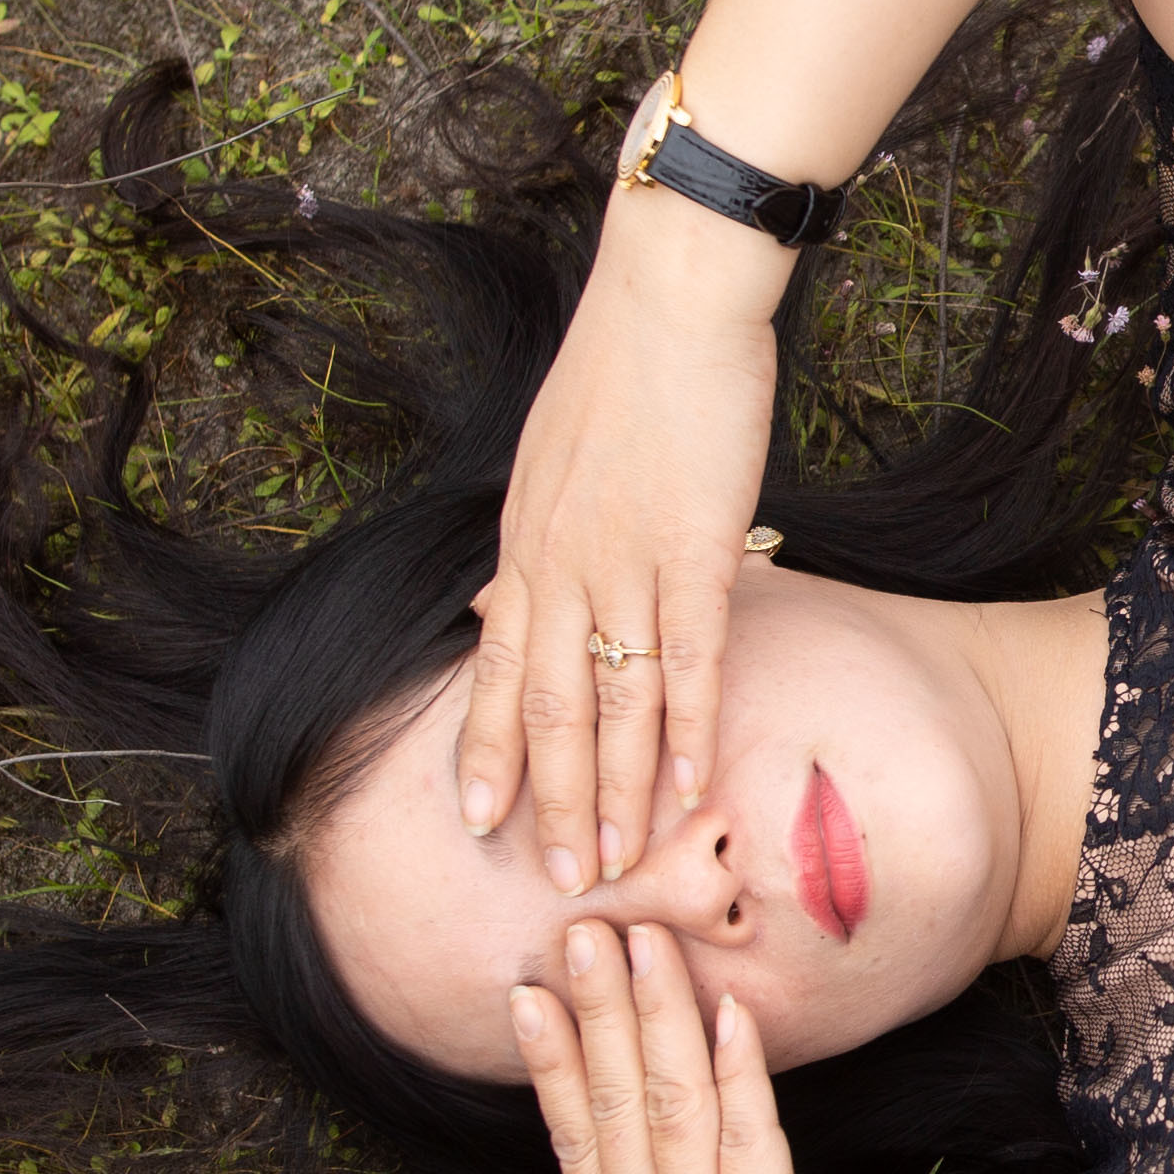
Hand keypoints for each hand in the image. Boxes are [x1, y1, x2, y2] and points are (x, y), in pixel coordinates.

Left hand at [461, 205, 780, 886]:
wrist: (670, 296)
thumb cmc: (623, 368)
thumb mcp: (548, 458)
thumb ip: (531, 542)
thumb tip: (498, 607)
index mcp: (525, 541)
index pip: (496, 668)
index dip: (489, 749)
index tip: (479, 819)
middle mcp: (560, 562)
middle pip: (548, 705)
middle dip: (549, 798)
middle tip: (555, 876)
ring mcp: (625, 560)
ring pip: (612, 700)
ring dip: (613, 789)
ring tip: (614, 861)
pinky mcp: (694, 548)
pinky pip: (687, 659)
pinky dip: (686, 729)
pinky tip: (688, 786)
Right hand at [516, 919, 869, 1173]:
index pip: (570, 1138)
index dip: (549, 1061)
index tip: (524, 995)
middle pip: (612, 1101)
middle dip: (593, 1006)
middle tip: (580, 925)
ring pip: (671, 1102)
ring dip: (659, 1013)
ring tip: (644, 940)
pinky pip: (749, 1139)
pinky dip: (741, 1072)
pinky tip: (732, 1017)